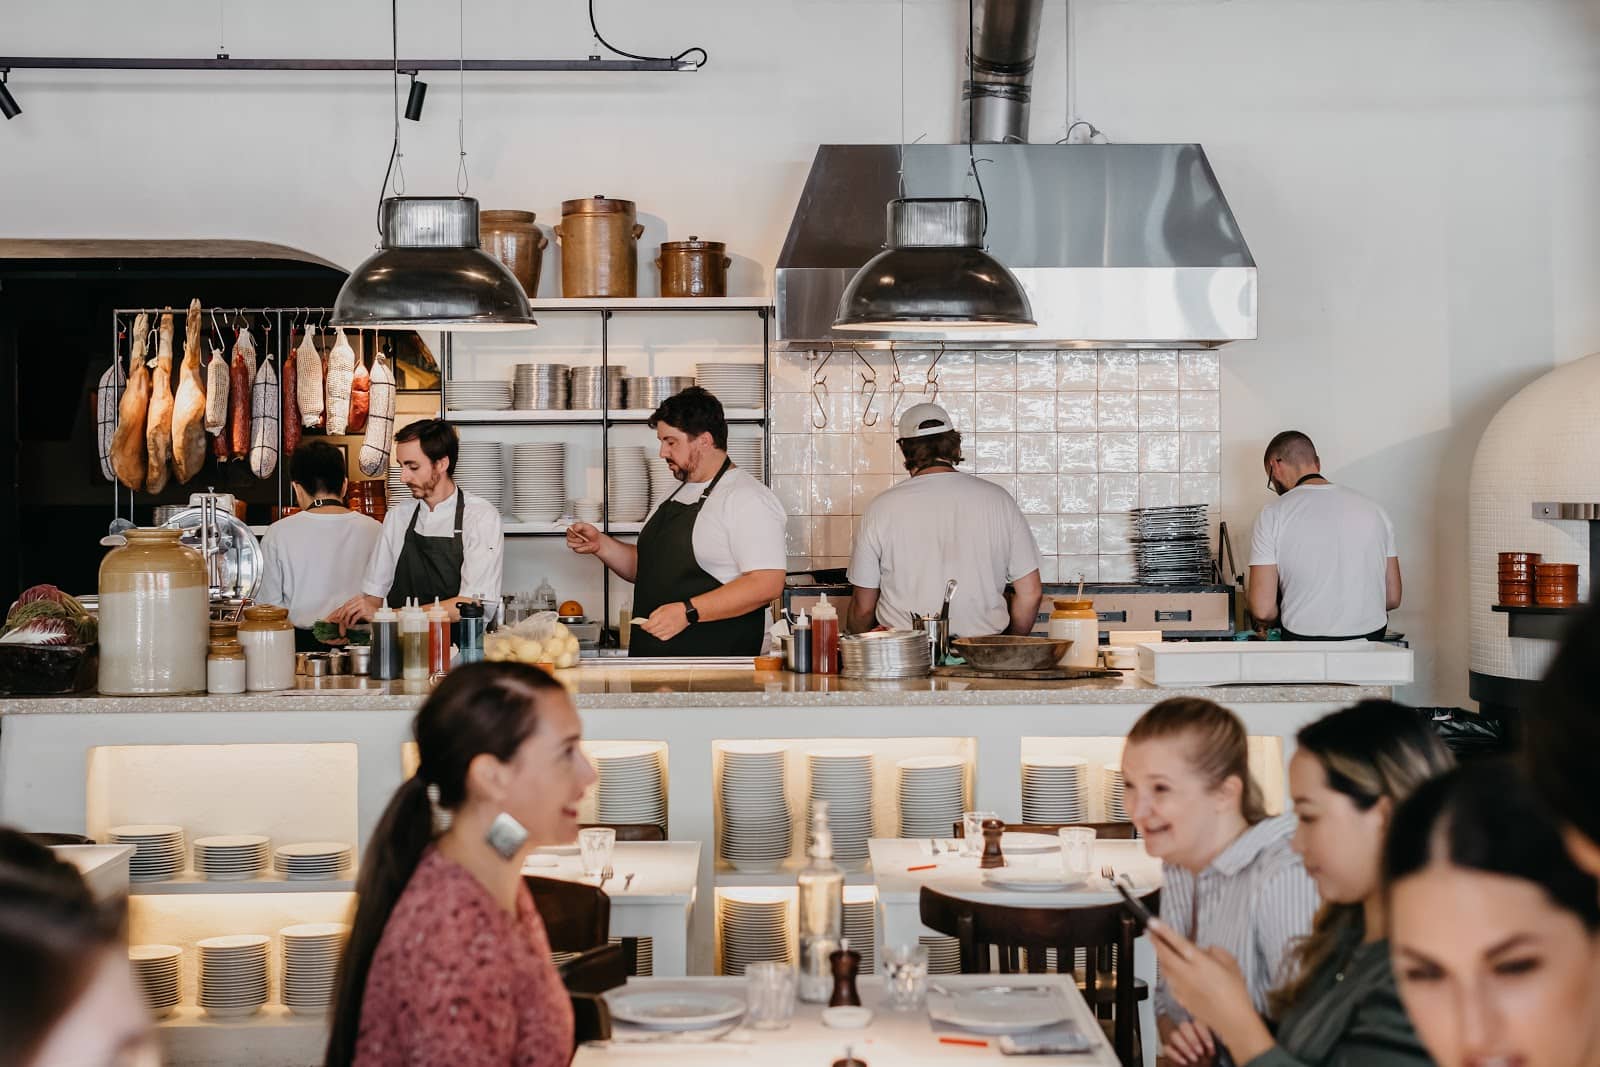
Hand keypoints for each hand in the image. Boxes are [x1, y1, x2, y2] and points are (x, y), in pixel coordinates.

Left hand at [329, 594, 380, 626]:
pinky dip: (352, 621)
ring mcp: (362, 605)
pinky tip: (351, 624)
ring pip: (349, 612)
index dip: (340, 611)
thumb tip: (345, 613)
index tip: (337, 616)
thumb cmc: (372, 606)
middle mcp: (359, 600)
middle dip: (341, 615)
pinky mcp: (365, 610)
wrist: (381, 606)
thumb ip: (354, 607)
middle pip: (346, 608)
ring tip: (346, 624)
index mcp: (357, 598)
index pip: (345, 604)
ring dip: (346, 619)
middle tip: (339, 621)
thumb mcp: (362, 605)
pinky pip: (355, 616)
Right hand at [566, 523, 602, 554]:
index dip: (572, 533)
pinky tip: (586, 546)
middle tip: (582, 538)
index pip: (568, 530)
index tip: (577, 533)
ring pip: (570, 544)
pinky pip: (577, 549)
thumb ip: (579, 526)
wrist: (598, 542)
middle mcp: (573, 536)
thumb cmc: (592, 533)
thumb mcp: (587, 527)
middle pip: (568, 538)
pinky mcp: (576, 549)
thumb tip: (574, 528)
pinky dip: (583, 548)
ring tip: (584, 541)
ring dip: (578, 544)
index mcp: (574, 529)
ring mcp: (574, 543)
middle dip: (576, 539)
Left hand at [639, 601, 689, 641]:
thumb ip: (654, 614)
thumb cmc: (676, 608)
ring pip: (656, 635)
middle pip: (651, 631)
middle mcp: (663, 624)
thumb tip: (648, 619)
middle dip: (648, 629)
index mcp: (660, 617)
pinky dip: (659, 636)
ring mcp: (668, 630)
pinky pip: (662, 638)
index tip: (642, 625)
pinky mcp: (672, 634)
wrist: (686, 613)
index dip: (643, 626)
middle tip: (648, 626)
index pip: (647, 625)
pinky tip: (661, 632)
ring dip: (653, 632)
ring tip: (655, 628)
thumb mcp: (662, 607)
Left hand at [1150, 920, 1271, 1061]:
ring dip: (1159, 957)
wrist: (1233, 1021)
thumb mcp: (1231, 964)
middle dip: (1154, 942)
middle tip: (1149, 932)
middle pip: (1164, 955)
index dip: (1163, 931)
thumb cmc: (1236, 993)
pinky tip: (1170, 969)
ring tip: (1158, 948)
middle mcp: (1188, 974)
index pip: (1178, 943)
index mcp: (1201, 963)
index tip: (1152, 922)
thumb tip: (1205, 949)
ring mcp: (1182, 988)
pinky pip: (1169, 982)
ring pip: (1164, 968)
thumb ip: (1216, 952)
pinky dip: (1167, 973)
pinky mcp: (1181, 999)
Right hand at [1162, 1020, 1216, 1066]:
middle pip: (1184, 1026)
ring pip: (1174, 1035)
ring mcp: (1175, 1040)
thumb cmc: (1203, 1058)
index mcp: (1196, 1029)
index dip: (1204, 1035)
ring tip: (1194, 1059)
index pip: (1197, 1024)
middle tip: (1200, 1052)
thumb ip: (1209, 1046)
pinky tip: (1184, 1062)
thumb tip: (1211, 1044)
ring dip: (1185, 1047)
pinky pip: (1167, 1048)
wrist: (1195, 1066)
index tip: (1210, 1048)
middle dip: (1193, 1040)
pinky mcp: (1168, 1049)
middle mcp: (1184, 1031)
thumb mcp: (1209, 1052)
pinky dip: (1176, 1056)